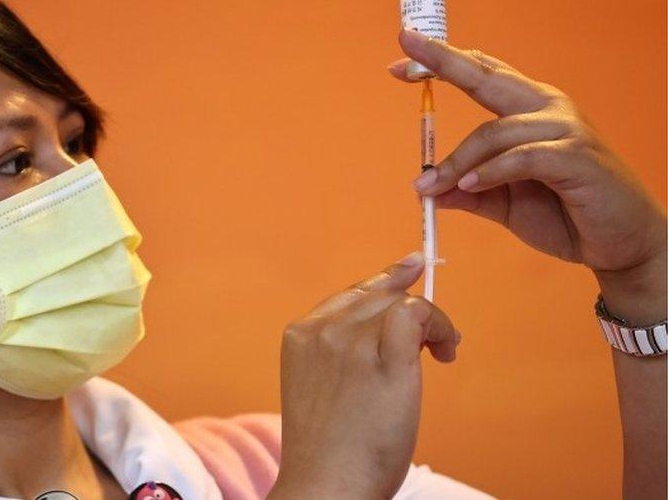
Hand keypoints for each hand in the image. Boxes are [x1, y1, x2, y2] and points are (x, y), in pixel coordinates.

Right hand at [269, 253, 459, 499]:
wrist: (326, 485)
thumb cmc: (329, 449)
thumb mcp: (321, 386)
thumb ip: (341, 351)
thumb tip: (388, 323)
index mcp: (299, 335)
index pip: (350, 293)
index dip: (385, 281)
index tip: (410, 268)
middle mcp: (322, 330)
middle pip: (378, 294)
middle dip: (412, 308)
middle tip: (437, 341)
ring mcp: (351, 342)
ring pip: (402, 302)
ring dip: (432, 321)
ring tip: (443, 350)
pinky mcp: (385, 360)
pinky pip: (418, 314)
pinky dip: (439, 324)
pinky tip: (446, 351)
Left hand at [388, 29, 666, 316]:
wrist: (618, 243)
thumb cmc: (564, 214)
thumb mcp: (502, 203)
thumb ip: (467, 193)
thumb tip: (424, 190)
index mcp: (528, 109)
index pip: (482, 75)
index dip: (442, 64)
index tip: (399, 63)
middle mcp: (546, 107)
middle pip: (487, 77)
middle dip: (444, 62)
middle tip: (403, 58)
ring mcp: (564, 129)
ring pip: (495, 131)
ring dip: (457, 160)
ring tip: (429, 186)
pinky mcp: (576, 157)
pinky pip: (522, 157)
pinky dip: (491, 171)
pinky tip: (470, 185)